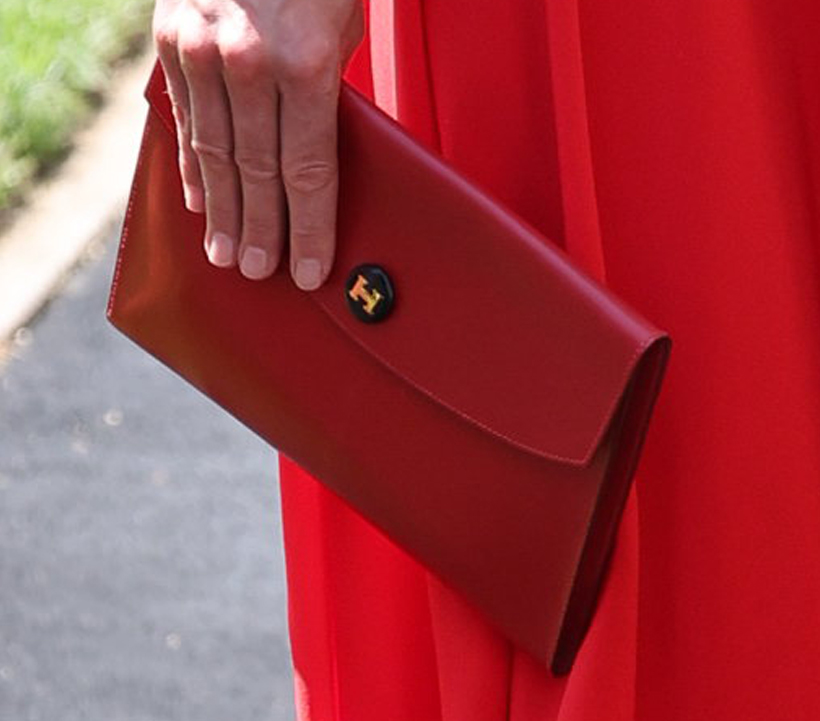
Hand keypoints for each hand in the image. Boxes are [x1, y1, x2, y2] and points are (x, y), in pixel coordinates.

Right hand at [153, 0, 363, 288]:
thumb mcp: (341, 29)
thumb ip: (325, 94)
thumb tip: (313, 158)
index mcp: (305, 65)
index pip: (307, 174)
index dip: (308, 231)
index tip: (307, 270)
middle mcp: (248, 62)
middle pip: (257, 174)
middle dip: (263, 231)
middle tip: (261, 271)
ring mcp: (202, 48)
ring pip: (213, 154)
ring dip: (223, 212)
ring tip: (227, 254)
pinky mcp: (171, 36)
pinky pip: (184, 117)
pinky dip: (191, 164)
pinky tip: (199, 201)